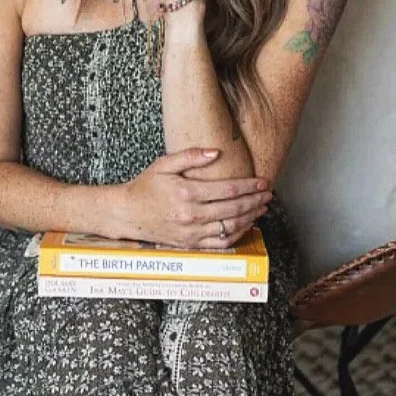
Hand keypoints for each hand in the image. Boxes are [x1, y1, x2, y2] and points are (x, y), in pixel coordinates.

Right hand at [119, 147, 270, 249]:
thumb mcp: (163, 165)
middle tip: (268, 194)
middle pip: (234, 209)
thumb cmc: (144, 187)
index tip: (263, 182)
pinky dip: (237, 235)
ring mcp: (191, 232)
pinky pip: (220, 243)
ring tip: (262, 208)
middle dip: (255, 201)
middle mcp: (191, 215)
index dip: (250, 186)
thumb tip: (216, 152)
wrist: (126, 214)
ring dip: (250, 218)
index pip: (228, 190)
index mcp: (186, 193)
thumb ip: (190, 156)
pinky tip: (246, 225)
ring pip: (230, 227)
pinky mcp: (190, 244)